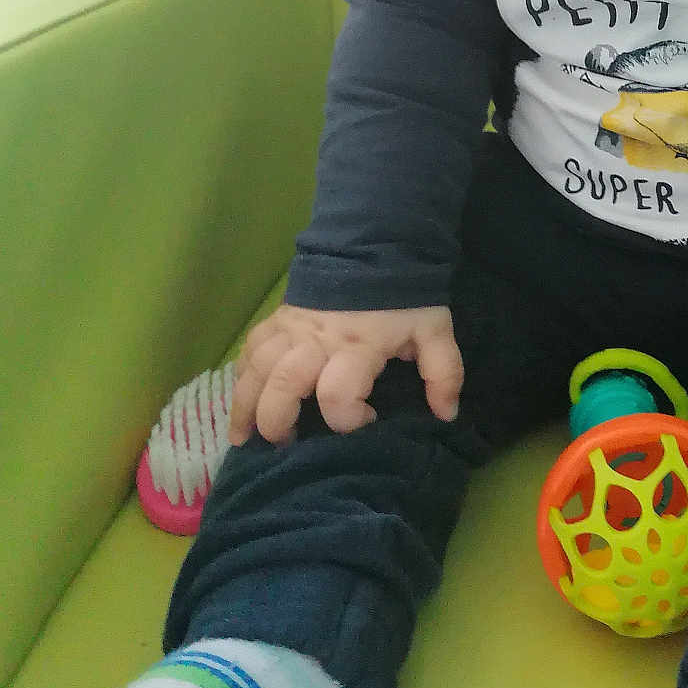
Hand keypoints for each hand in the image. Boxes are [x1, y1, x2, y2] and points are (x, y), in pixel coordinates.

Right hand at [227, 302, 462, 445]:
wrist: (376, 243)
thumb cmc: (405, 295)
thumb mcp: (434, 330)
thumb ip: (444, 372)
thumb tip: (447, 416)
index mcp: (358, 345)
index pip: (338, 394)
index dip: (348, 420)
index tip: (368, 421)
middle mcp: (317, 340)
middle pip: (282, 386)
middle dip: (277, 423)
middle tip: (285, 444)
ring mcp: (292, 328)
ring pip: (255, 369)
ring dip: (244, 407)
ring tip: (243, 439)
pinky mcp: (278, 319)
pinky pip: (249, 349)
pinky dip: (240, 376)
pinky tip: (240, 400)